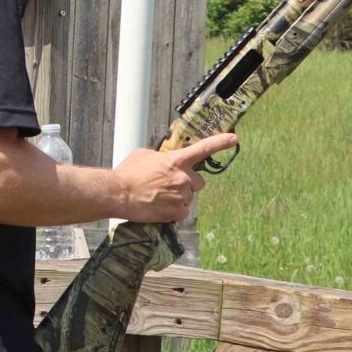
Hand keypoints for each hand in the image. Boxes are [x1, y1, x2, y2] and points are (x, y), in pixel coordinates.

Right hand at [109, 133, 236, 224]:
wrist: (117, 194)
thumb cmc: (127, 173)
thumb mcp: (144, 155)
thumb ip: (161, 156)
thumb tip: (164, 160)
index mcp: (177, 160)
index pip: (204, 148)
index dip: (221, 142)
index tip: (233, 138)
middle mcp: (184, 178)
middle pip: (199, 181)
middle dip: (188, 183)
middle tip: (169, 185)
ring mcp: (182, 196)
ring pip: (188, 197)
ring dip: (178, 197)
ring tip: (158, 197)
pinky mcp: (177, 212)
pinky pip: (182, 211)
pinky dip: (173, 211)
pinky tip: (159, 207)